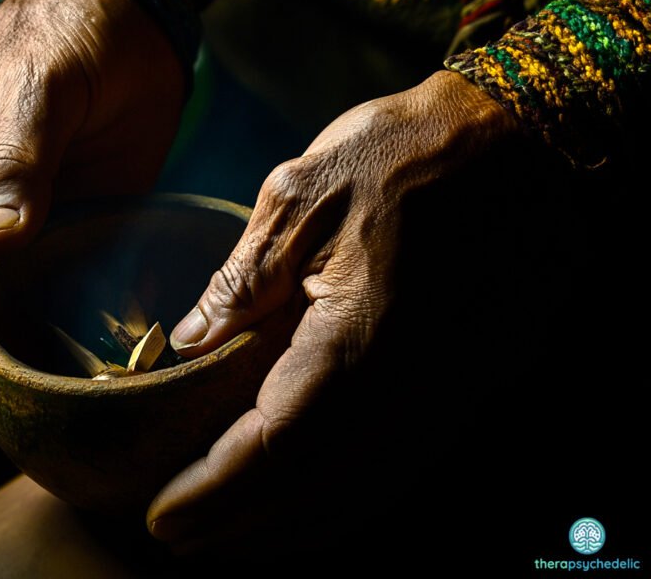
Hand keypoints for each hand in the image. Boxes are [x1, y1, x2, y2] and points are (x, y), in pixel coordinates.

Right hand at [0, 0, 184, 423]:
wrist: (132, 21)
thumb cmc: (69, 33)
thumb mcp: (40, 85)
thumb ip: (15, 161)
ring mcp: (15, 232)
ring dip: (7, 366)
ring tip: (38, 417)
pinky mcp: (67, 238)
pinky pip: (53, 299)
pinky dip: (61, 339)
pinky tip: (86, 375)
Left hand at [146, 71, 516, 550]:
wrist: (519, 141)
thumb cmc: (404, 155)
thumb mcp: (299, 197)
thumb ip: (240, 282)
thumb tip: (189, 342)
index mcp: (359, 340)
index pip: (273, 447)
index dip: (214, 491)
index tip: (160, 516)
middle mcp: (410, 387)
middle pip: (315, 490)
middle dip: (241, 525)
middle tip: (181, 540)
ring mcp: (446, 394)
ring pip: (360, 492)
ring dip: (290, 525)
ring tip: (229, 536)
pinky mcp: (463, 386)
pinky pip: (395, 467)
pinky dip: (340, 499)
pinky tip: (304, 499)